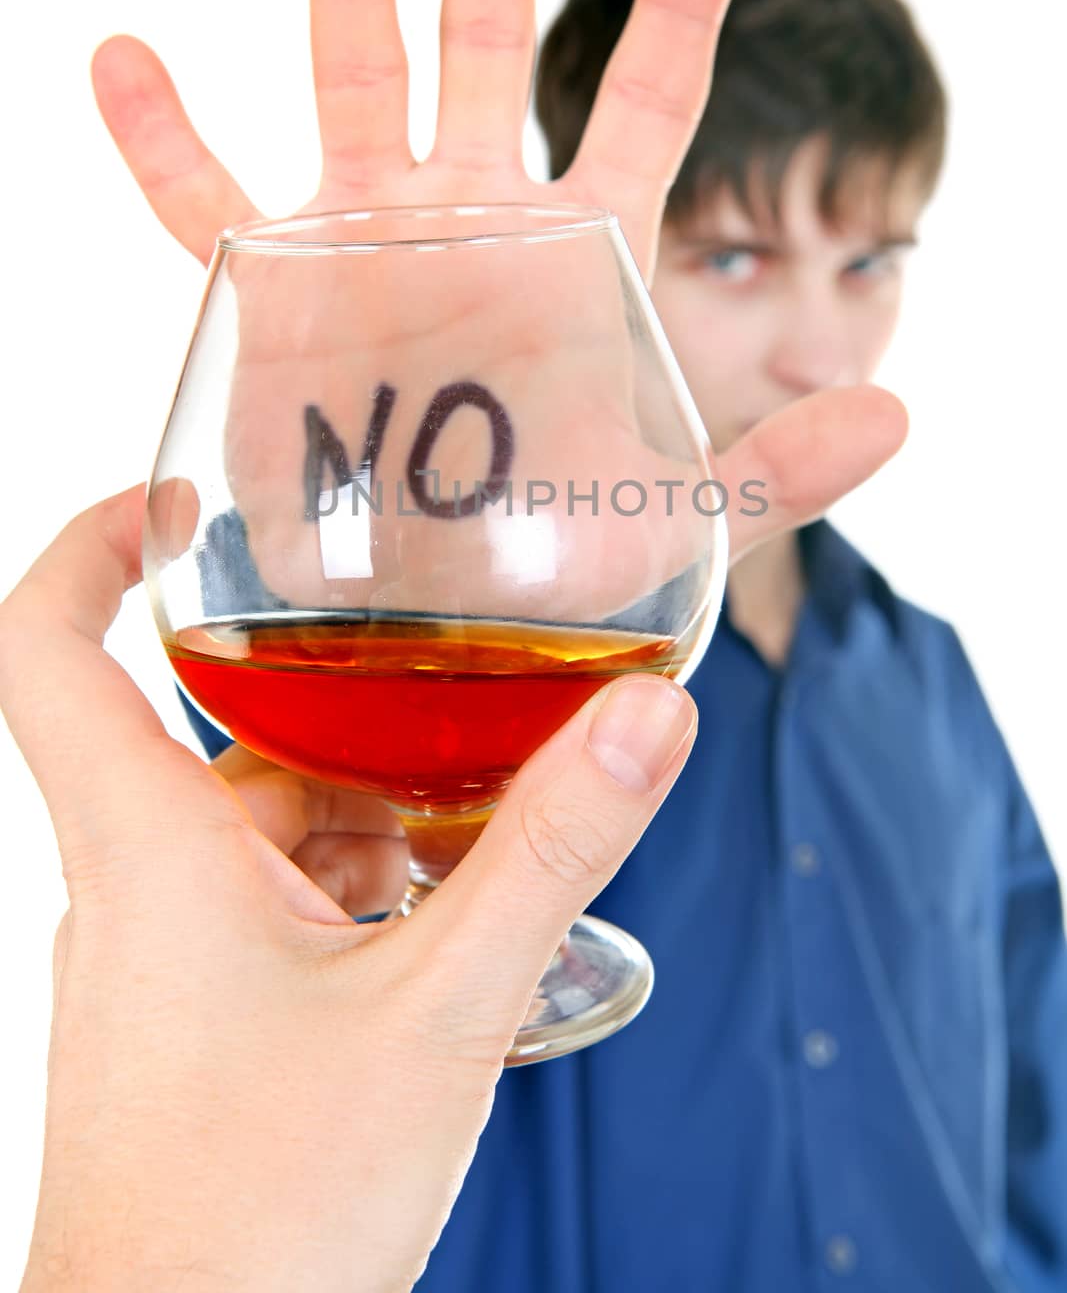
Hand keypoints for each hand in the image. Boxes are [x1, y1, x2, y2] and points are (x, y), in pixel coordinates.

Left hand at [2, 487, 699, 1291]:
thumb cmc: (265, 1217)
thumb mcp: (438, 1009)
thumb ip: (547, 853)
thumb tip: (646, 718)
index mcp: (152, 843)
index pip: (46, 643)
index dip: (93, 543)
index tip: (180, 499)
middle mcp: (139, 879)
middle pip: (222, 728)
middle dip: (345, 703)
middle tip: (460, 680)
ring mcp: (163, 950)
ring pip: (267, 822)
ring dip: (371, 812)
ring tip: (487, 830)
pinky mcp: (196, 1011)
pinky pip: (275, 902)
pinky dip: (358, 889)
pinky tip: (446, 930)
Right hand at [91, 0, 908, 581]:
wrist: (429, 618)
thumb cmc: (555, 568)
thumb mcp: (678, 517)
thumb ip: (779, 467)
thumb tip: (895, 417)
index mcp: (583, 250)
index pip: (643, 101)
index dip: (677, 1)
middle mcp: (477, 221)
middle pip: (486, 44)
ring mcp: (369, 244)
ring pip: (355, 78)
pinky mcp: (276, 295)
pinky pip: (204, 205)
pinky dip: (163, 142)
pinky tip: (125, 57)